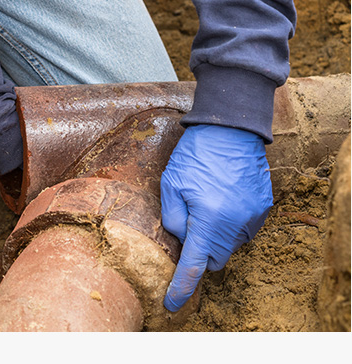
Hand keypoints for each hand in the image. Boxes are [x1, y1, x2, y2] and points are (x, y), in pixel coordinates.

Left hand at [160, 124, 272, 311]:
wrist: (231, 128)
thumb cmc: (196, 154)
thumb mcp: (170, 183)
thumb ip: (172, 218)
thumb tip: (181, 240)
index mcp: (208, 219)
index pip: (193, 265)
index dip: (181, 288)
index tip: (172, 304)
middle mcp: (234, 223)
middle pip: (214, 258)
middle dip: (199, 251)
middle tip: (188, 224)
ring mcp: (252, 216)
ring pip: (229, 244)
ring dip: (215, 235)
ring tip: (206, 203)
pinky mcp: (262, 208)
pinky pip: (243, 229)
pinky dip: (230, 223)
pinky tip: (222, 199)